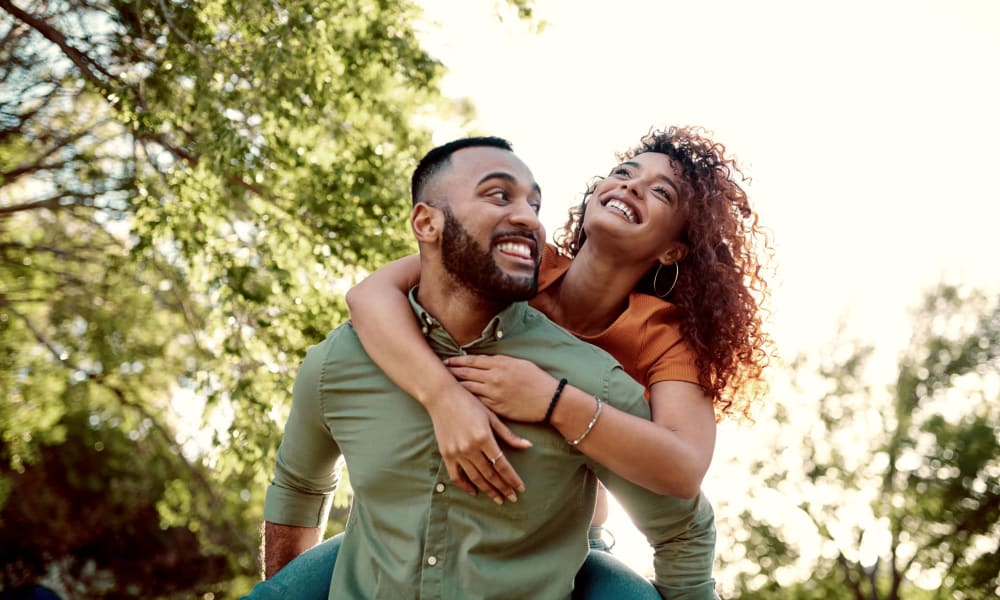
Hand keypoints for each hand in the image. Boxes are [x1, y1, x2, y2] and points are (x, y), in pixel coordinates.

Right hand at [424, 383, 531, 503]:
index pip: (502, 464)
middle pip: (490, 474)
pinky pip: (456, 476)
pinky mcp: (446, 454)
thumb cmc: (469, 403)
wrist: (442, 397)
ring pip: (475, 478)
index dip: (512, 479)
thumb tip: (528, 446)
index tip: (520, 489)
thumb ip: (508, 435)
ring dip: (488, 490)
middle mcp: (470, 448)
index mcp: (484, 438)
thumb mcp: (491, 416)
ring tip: (498, 499)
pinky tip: (475, 491)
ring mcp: (457, 452)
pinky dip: (465, 486)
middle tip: (512, 498)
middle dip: (503, 488)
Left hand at [443, 354, 557, 422]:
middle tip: (438, 371)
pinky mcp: (496, 408)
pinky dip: (466, 400)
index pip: (472, 360)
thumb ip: (501, 361)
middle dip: (451, 371)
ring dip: (455, 386)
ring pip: (468, 388)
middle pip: (466, 373)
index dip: (457, 360)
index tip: (447, 360)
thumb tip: (485, 361)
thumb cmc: (537, 380)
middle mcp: (494, 377)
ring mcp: (494, 393)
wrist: (549, 400)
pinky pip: (476, 402)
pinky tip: (458, 399)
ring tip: (443, 385)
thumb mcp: (519, 363)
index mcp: (500, 364)